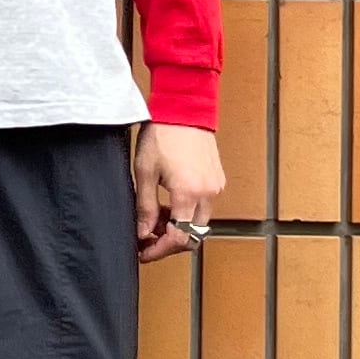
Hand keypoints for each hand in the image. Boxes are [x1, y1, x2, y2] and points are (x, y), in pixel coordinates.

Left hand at [132, 124, 223, 265]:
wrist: (184, 106)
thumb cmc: (163, 133)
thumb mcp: (145, 172)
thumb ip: (144, 206)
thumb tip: (142, 232)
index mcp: (189, 193)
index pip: (180, 239)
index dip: (160, 251)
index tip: (144, 252)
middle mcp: (208, 193)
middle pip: (193, 236)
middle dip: (169, 241)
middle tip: (147, 236)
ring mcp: (216, 186)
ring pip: (199, 223)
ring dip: (178, 226)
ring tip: (154, 215)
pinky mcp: (217, 178)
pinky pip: (204, 206)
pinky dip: (187, 212)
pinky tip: (169, 202)